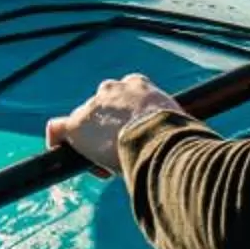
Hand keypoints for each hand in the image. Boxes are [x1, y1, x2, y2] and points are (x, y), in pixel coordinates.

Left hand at [45, 74, 182, 175]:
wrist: (155, 136)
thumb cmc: (175, 134)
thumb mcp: (180, 125)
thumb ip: (175, 130)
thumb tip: (191, 151)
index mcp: (139, 86)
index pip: (128, 95)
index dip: (129, 117)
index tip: (136, 135)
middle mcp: (112, 89)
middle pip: (104, 107)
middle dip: (110, 128)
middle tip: (123, 152)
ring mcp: (93, 106)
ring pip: (86, 122)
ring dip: (93, 141)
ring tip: (108, 163)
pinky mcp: (77, 124)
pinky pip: (58, 129)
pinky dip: (59, 141)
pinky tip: (65, 157)